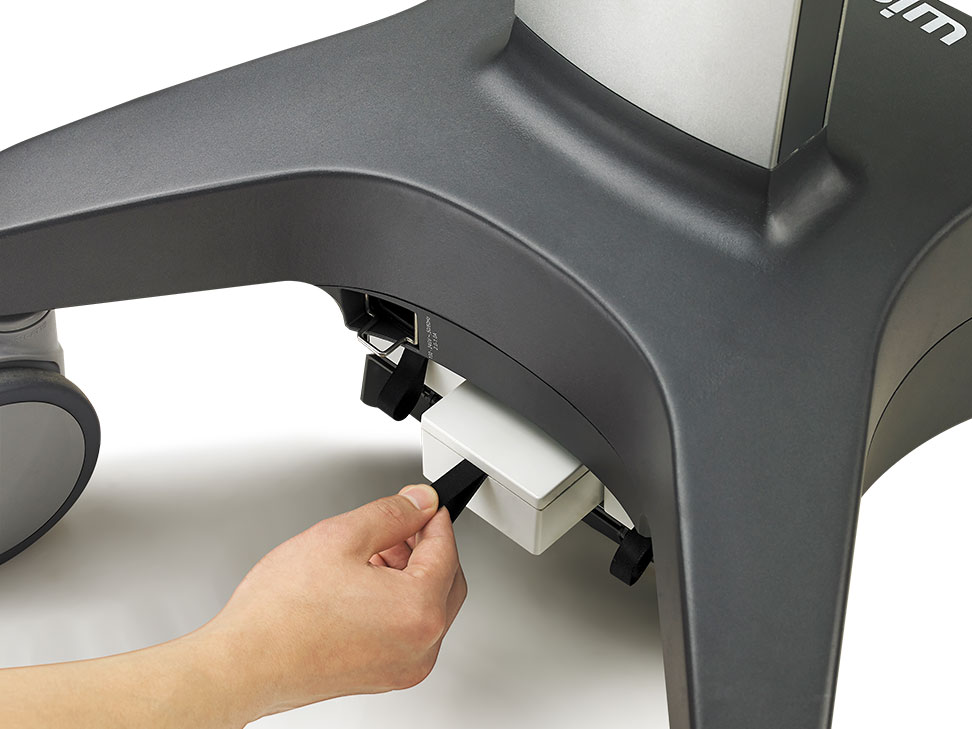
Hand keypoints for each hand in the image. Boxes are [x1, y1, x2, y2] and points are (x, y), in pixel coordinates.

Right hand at [205, 484, 466, 720]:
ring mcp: (402, 668)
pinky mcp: (381, 676)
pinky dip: (396, 603)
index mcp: (419, 611)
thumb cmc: (280, 615)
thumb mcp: (341, 536)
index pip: (447, 550)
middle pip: (446, 582)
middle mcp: (420, 647)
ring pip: (426, 607)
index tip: (424, 504)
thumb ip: (392, 513)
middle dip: (425, 548)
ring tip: (371, 553)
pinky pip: (406, 630)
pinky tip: (362, 584)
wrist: (242, 664)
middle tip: (399, 525)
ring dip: (410, 574)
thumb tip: (419, 503)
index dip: (434, 518)